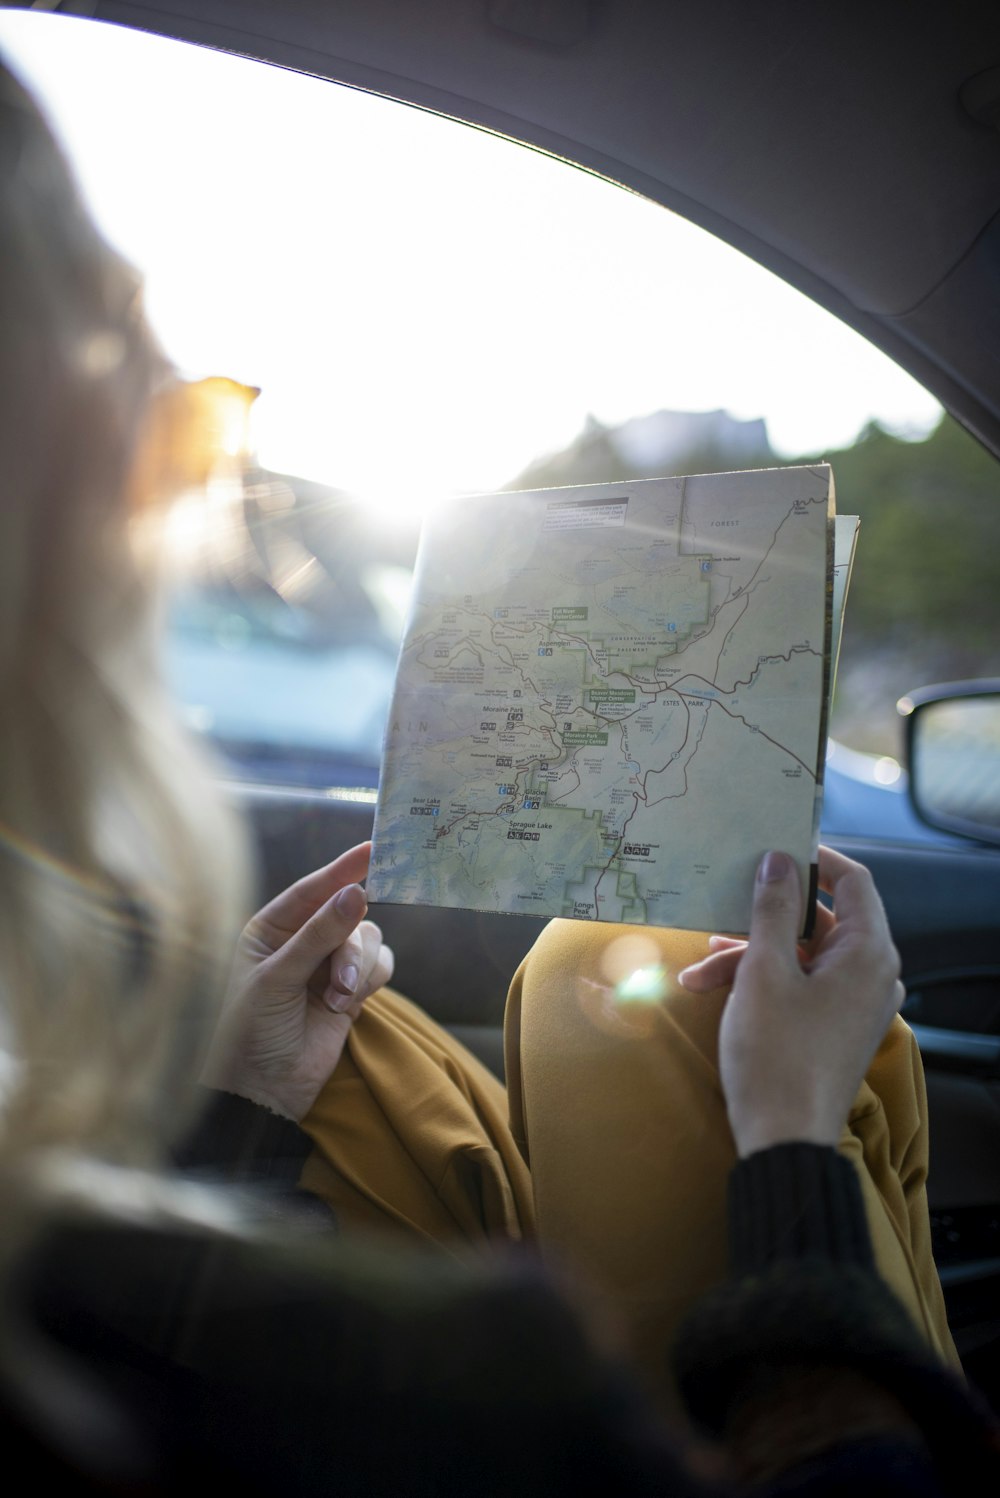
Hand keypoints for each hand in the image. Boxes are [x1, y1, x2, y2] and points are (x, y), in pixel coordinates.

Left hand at [201, 843, 393, 1121]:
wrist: (261, 1092)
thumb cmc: (249, 1031)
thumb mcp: (277, 978)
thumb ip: (319, 935)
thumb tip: (357, 893)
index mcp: (270, 929)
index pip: (311, 889)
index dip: (342, 869)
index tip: (373, 850)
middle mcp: (301, 942)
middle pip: (349, 916)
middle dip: (349, 948)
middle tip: (340, 984)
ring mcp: (328, 966)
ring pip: (368, 941)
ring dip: (359, 970)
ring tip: (337, 1003)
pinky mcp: (351, 992)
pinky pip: (380, 966)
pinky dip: (370, 982)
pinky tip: (347, 1009)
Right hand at [678, 847, 904, 1156]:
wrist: (784, 1140)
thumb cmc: (776, 1053)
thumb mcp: (764, 972)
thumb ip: (773, 909)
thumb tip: (778, 861)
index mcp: (868, 953)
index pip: (853, 881)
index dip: (812, 859)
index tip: (769, 849)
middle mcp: (871, 974)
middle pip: (819, 921)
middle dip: (761, 919)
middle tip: (717, 912)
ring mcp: (855, 1004)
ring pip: (801, 956)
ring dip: (749, 956)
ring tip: (699, 972)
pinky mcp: (834, 1027)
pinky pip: (801, 985)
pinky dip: (761, 983)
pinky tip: (711, 990)